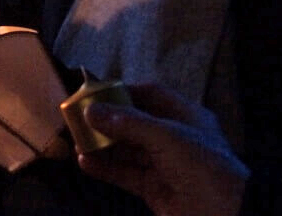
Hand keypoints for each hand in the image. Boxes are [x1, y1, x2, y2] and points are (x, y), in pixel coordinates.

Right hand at [77, 84, 248, 215]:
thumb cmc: (203, 167)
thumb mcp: (166, 137)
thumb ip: (127, 123)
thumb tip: (91, 111)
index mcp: (187, 116)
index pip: (152, 95)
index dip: (125, 92)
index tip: (96, 93)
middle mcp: (175, 138)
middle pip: (135, 123)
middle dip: (108, 121)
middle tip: (80, 119)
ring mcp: (165, 165)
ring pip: (128, 151)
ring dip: (103, 146)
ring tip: (77, 141)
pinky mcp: (155, 189)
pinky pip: (126, 174)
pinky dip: (106, 169)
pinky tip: (85, 163)